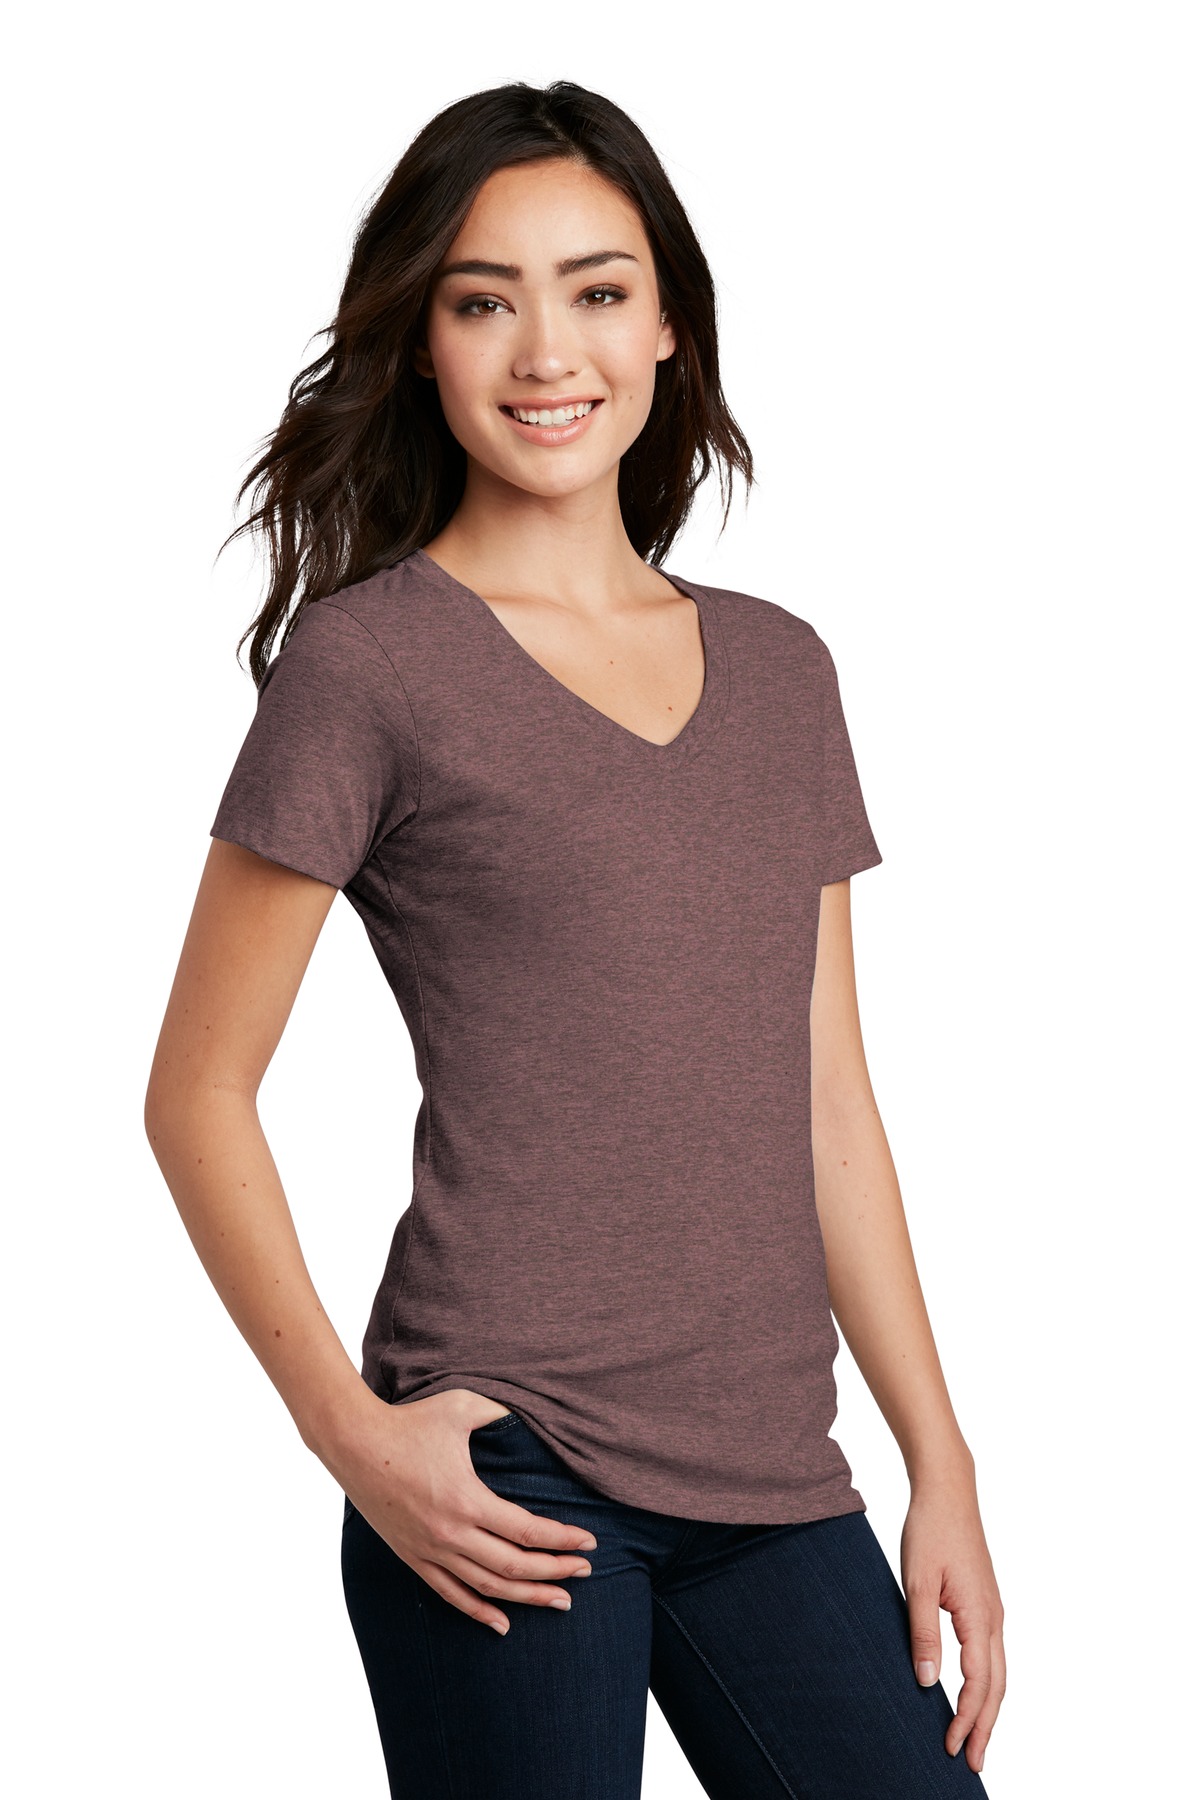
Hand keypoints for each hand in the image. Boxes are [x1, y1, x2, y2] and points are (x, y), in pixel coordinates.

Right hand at [330, 1387, 595, 1635]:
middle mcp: (450, 1533)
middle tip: (585, 1573)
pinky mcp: (412, 1557)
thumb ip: (501, 1414)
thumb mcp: (462, 1407)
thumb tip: (533, 1417)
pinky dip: (478, 1611)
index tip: (590, 1543)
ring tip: (559, 1601)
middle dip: (555, 1571)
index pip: (527, 1531)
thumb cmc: (410, 1421)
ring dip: (526, 1598)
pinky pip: (450, 1594)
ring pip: (487, 1587)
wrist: (354, 1442)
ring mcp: (429, 1550)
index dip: (562, 1540)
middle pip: (514, 1566)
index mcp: (467, 1499)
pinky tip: (501, 1623)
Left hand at [900, 1470, 1005, 1775]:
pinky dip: (986, 1682)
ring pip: (998, 1672)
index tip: (952, 1748)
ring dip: (988, 1707)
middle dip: (986, 1726)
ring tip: (975, 1738)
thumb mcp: (917, 1583)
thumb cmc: (930, 1531)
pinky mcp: (985, 1602)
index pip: (978, 1683)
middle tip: (972, 1762)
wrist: (947, 1491)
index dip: (967, 1719)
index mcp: (979, 1615)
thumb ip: (922, 1633)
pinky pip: (991, 1653)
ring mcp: (993, 1610)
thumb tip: (927, 1682)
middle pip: (997, 1686)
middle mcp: (993, 1617)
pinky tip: (974, 1691)